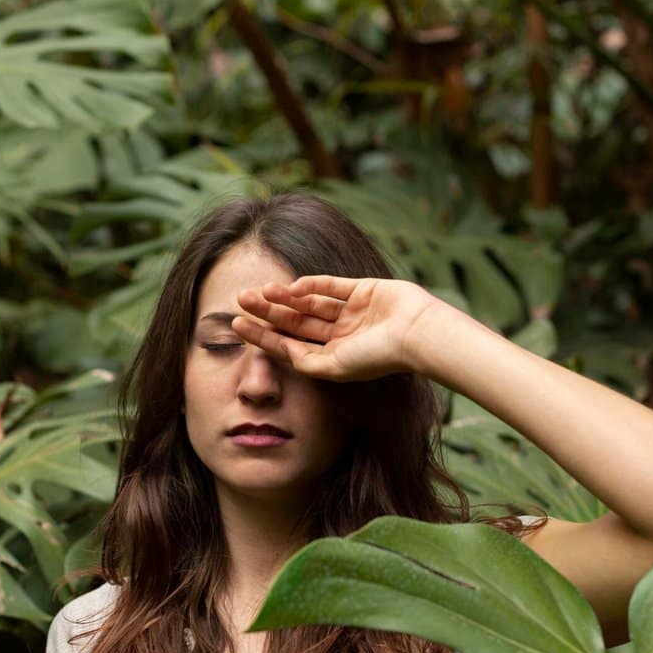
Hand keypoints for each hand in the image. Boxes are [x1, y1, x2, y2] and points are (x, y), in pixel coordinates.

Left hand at [232, 275, 450, 381]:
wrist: (417, 333)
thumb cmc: (378, 357)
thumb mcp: (335, 367)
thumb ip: (306, 362)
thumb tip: (279, 351)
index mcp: (334, 358)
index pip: (290, 345)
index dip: (262, 335)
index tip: (235, 325)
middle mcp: (341, 335)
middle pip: (295, 322)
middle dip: (268, 312)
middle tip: (240, 299)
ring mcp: (352, 312)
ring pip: (309, 303)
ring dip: (285, 297)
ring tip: (259, 291)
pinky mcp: (364, 290)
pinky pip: (331, 286)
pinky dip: (311, 284)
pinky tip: (290, 286)